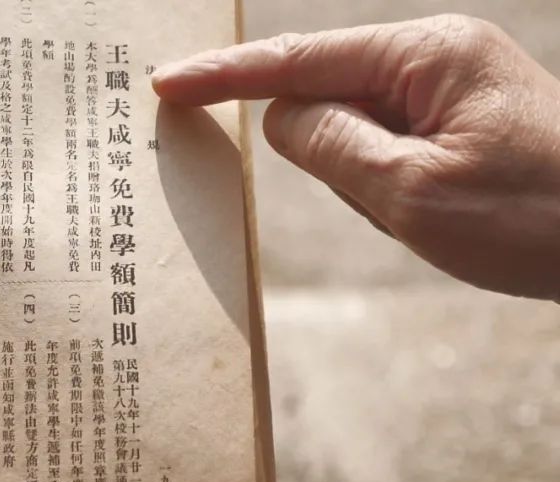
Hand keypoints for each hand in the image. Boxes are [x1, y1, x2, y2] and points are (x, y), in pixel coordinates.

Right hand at [153, 14, 559, 300]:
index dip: (226, 76)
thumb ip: (330, 147)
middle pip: (326, 102)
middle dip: (331, 162)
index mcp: (427, 56)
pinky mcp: (457, 126)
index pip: (299, 60)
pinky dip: (389, 192)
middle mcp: (435, 60)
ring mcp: (449, 93)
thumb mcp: (414, 193)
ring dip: (367, 188)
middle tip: (395, 209)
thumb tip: (279, 118)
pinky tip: (442, 217)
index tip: (167, 83)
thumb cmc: (540, 217)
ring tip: (437, 218)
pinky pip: (387, 156)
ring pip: (354, 137)